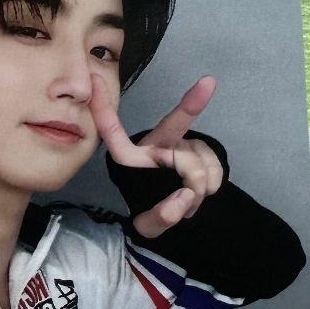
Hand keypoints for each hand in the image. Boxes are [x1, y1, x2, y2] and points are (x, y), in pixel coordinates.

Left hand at [89, 74, 222, 238]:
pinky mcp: (201, 149)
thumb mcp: (148, 227)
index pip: (115, 137)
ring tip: (189, 199)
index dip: (104, 112)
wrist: (176, 211)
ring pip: (198, 162)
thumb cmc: (153, 213)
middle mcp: (157, 145)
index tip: (95, 81)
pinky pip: (214, 166)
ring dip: (200, 186)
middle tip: (208, 83)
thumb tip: (184, 197)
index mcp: (134, 161)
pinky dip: (213, 182)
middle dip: (189, 103)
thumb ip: (160, 218)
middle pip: (174, 126)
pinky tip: (202, 190)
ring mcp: (181, 145)